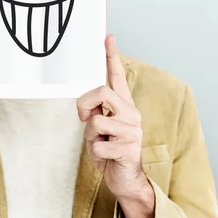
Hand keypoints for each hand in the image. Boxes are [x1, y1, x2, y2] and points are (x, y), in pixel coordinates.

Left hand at [77, 35, 154, 217]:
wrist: (126, 180)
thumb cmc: (110, 152)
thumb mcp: (99, 129)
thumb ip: (95, 113)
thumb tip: (87, 106)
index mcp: (123, 106)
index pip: (116, 76)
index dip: (111, 56)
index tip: (107, 37)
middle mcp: (131, 113)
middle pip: (102, 92)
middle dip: (84, 105)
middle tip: (84, 119)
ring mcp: (132, 131)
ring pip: (96, 122)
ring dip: (90, 137)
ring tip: (101, 144)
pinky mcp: (129, 149)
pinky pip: (98, 145)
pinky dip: (96, 154)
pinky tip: (107, 158)